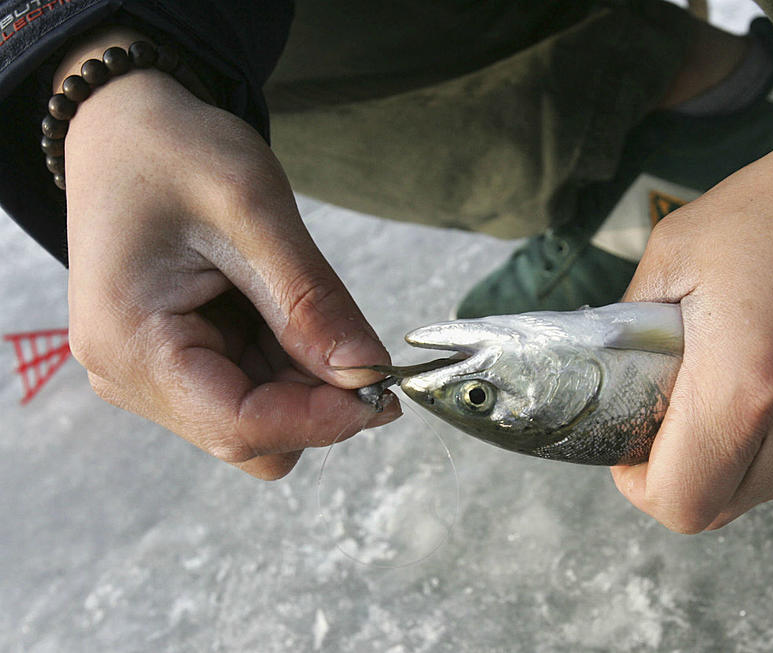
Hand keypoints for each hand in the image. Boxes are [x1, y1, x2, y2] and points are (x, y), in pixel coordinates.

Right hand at [62, 36, 398, 479]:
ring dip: (305, 382)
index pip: (238, 425)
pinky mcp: (175, 366)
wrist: (123, 130)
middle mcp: (130, 376)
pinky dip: (287, 366)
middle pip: (251, 435)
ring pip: (258, 422)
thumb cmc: (171, 152)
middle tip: (365, 345)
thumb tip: (368, 374)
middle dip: (318, 401)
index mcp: (131, 343)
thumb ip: (312, 303)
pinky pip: (249, 393)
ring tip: (305, 303)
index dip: (321, 420)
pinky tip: (286, 311)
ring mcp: (150, 376)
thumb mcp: (253, 211)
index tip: (384, 390)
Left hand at [611, 138, 772, 531]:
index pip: (680, 502)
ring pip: (769, 485)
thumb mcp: (675, 253)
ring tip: (736, 379)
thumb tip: (613, 377)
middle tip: (675, 411)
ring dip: (736, 452)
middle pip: (722, 505)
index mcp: (747, 385)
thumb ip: (631, 330)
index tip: (633, 446)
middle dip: (684, 469)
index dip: (641, 484)